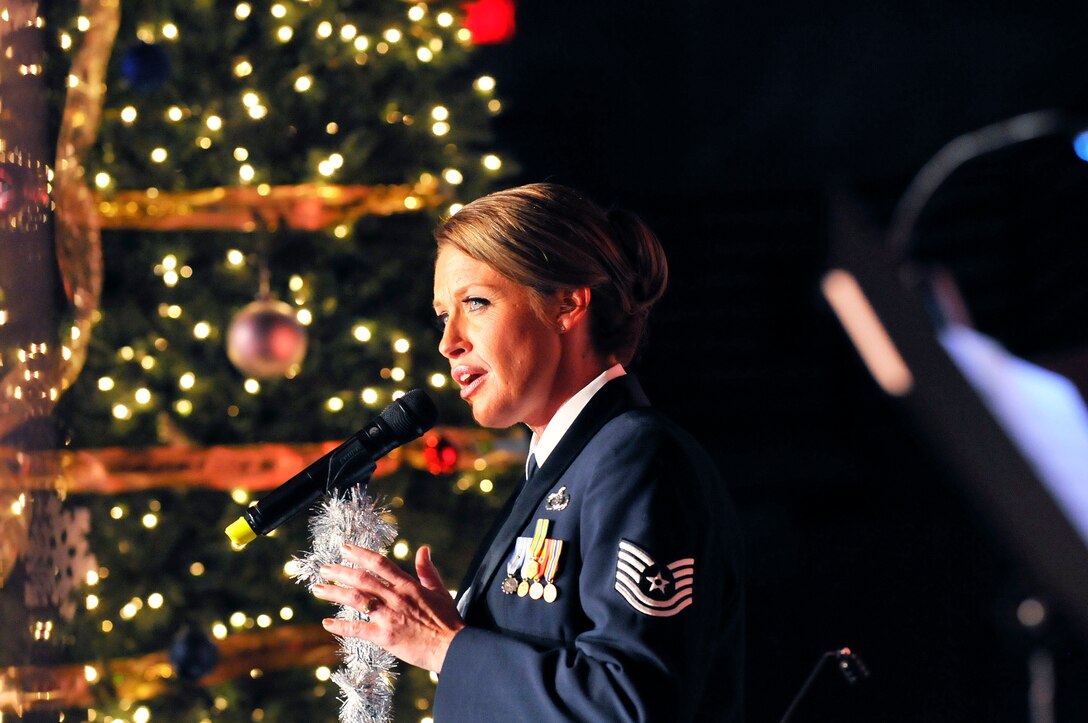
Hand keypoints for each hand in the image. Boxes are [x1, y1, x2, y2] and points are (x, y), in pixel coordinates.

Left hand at [313, 544, 464, 672]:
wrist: (453, 647)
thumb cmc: (447, 620)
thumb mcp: (439, 590)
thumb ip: (427, 570)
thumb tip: (423, 548)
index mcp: (408, 585)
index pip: (380, 564)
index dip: (360, 554)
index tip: (344, 548)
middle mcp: (396, 598)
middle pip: (362, 579)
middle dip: (340, 572)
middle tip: (324, 568)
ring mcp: (389, 617)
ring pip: (356, 600)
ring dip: (334, 593)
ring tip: (318, 589)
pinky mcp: (385, 637)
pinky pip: (358, 629)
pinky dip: (341, 626)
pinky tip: (326, 623)